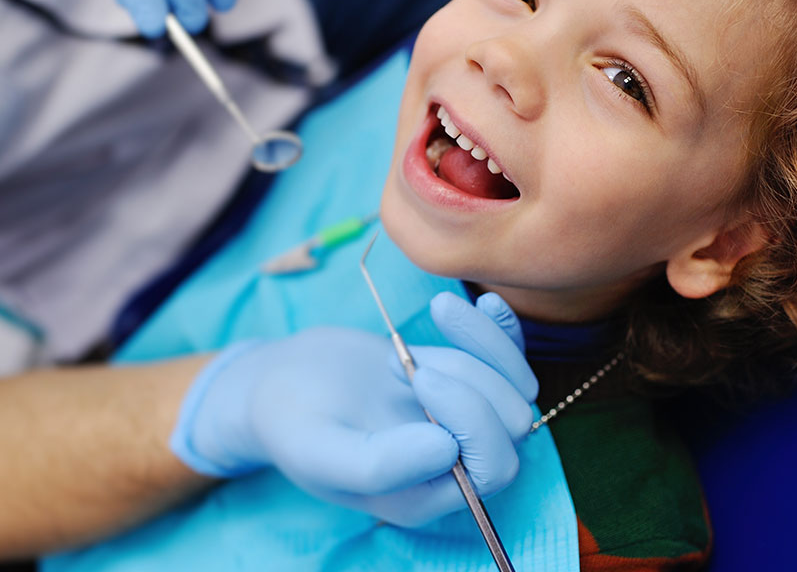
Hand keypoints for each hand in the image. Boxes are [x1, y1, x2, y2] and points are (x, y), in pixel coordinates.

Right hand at [170, 291, 538, 526]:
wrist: (281, 383)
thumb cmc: (292, 423)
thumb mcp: (319, 450)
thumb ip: (377, 465)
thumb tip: (448, 451)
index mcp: (428, 494)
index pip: (492, 466)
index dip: (472, 419)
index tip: (419, 376)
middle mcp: (456, 463)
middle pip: (512, 423)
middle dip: (468, 379)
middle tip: (400, 360)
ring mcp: (463, 419)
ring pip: (515, 385)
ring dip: (478, 346)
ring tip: (412, 337)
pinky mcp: (463, 379)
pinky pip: (508, 357)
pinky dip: (502, 328)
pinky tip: (484, 302)